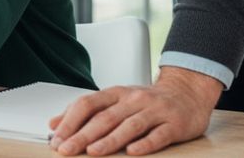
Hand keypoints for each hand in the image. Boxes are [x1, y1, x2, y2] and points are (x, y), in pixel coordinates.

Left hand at [47, 67, 220, 155]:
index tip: (57, 138)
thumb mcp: (116, 100)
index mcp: (117, 94)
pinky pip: (158, 135)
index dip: (70, 121)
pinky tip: (133, 151)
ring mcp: (155, 111)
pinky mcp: (174, 124)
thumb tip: (54, 124)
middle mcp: (134, 100)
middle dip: (83, 135)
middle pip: (105, 117)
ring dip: (109, 140)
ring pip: (129, 125)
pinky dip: (145, 143)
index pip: (88, 104)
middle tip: (66, 149)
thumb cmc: (148, 101)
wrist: (188, 92)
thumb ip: (86, 111)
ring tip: (93, 151)